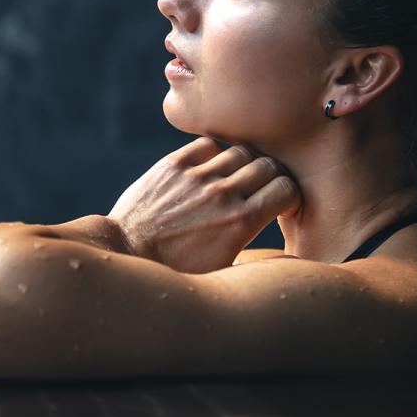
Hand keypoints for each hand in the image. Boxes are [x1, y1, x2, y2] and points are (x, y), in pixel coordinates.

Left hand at [106, 136, 301, 272]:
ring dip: (244, 164)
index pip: (287, 189)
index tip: (280, 203)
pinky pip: (208, 145)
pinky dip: (214, 154)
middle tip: (261, 189)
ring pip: (241, 152)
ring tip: (234, 179)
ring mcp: (197, 177)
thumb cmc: (177, 271)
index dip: (288, 196)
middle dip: (271, 178)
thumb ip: (255, 251)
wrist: (128, 253)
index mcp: (241, 222)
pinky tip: (209, 170)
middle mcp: (222, 195)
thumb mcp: (224, 270)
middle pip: (269, 166)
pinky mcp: (173, 165)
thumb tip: (285, 254)